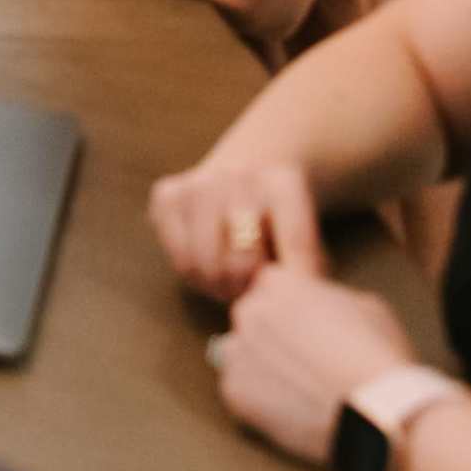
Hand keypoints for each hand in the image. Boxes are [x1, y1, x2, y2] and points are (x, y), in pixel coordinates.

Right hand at [149, 159, 327, 302]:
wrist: (248, 169)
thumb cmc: (280, 219)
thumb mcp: (304, 237)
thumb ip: (301, 267)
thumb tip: (285, 300)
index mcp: (284, 182)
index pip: (294, 245)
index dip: (295, 283)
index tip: (293, 302)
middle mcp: (239, 176)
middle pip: (242, 264)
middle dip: (248, 287)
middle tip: (253, 288)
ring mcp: (198, 182)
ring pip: (205, 266)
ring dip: (219, 286)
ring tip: (232, 281)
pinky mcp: (166, 194)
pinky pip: (179, 260)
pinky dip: (194, 274)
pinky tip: (208, 263)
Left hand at [208, 268, 418, 468]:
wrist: (376, 412)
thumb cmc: (377, 356)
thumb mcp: (365, 305)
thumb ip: (328, 295)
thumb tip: (319, 304)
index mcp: (280, 284)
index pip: (271, 283)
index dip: (290, 303)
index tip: (306, 321)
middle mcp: (250, 312)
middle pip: (252, 315)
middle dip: (272, 331)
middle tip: (305, 357)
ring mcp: (237, 353)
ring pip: (239, 352)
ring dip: (259, 363)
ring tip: (297, 385)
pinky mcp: (234, 392)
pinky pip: (239, 389)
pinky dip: (258, 399)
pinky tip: (290, 409)